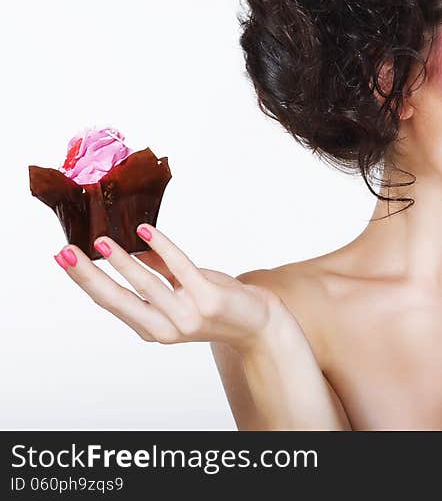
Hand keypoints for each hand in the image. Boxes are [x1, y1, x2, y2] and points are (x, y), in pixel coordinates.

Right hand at [53, 223, 281, 353]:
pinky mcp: (209, 300)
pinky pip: (181, 269)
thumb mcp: (183, 290)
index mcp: (153, 328)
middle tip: (65, 252)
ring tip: (102, 241)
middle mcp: (166, 328)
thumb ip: (158, 272)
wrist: (260, 324)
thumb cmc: (219, 304)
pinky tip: (148, 232)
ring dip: (123, 261)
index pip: (112, 302)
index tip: (63, 257)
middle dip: (89, 275)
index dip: (86, 280)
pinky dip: (164, 248)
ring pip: (147, 285)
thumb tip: (133, 245)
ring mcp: (188, 316)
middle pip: (118, 300)